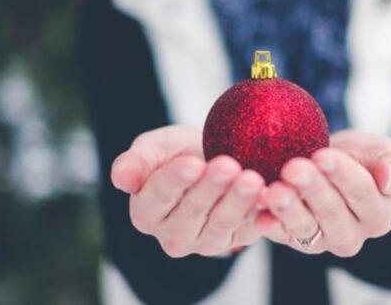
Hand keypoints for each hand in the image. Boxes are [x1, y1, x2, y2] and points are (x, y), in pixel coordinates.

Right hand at [111, 125, 264, 257]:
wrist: (212, 159)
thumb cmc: (179, 152)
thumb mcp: (156, 147)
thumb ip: (137, 161)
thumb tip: (120, 178)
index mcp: (147, 211)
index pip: (158, 197)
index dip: (175, 180)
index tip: (192, 163)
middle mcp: (173, 234)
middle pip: (192, 212)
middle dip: (211, 188)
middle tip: (229, 165)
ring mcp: (205, 241)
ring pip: (221, 225)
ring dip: (238, 202)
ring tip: (252, 179)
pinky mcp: (235, 240)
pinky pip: (248, 230)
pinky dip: (260, 215)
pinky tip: (270, 198)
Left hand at [255, 130, 390, 256]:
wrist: (327, 163)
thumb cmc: (358, 158)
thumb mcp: (381, 152)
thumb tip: (390, 178)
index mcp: (379, 215)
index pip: (362, 194)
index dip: (342, 175)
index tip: (322, 156)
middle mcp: (352, 234)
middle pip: (331, 212)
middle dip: (312, 189)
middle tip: (293, 168)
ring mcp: (321, 240)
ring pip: (305, 227)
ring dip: (288, 209)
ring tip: (274, 191)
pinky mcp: (294, 240)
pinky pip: (281, 235)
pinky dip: (270, 226)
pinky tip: (259, 215)